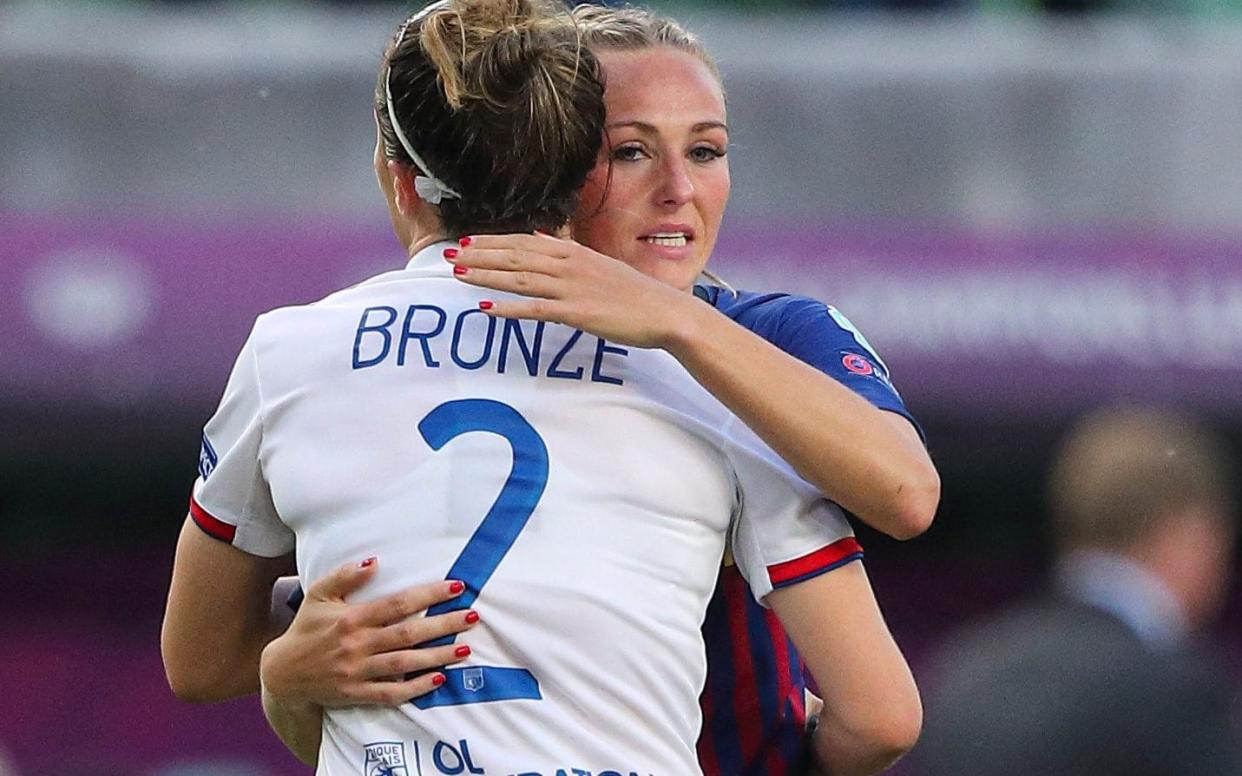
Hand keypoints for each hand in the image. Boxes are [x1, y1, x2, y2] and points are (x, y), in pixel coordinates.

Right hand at [260, 557, 479, 706]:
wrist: (282, 674)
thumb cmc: (306, 628)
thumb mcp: (318, 595)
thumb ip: (344, 576)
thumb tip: (374, 561)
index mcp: (352, 618)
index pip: (398, 604)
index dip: (429, 595)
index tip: (456, 586)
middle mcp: (357, 644)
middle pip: (408, 634)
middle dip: (443, 625)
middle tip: (472, 617)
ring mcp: (358, 671)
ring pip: (405, 663)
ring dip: (437, 656)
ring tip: (465, 649)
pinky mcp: (357, 693)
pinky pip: (392, 692)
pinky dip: (416, 688)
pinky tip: (439, 680)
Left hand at [446, 232, 696, 348]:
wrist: (664, 312)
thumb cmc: (633, 293)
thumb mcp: (598, 265)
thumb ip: (566, 252)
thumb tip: (538, 238)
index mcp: (573, 252)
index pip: (524, 242)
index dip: (492, 242)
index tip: (466, 242)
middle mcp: (569, 265)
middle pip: (514, 257)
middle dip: (479, 255)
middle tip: (447, 256)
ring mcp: (572, 288)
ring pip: (519, 279)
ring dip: (486, 276)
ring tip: (457, 275)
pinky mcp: (577, 313)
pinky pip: (535, 309)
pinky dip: (509, 308)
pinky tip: (487, 308)